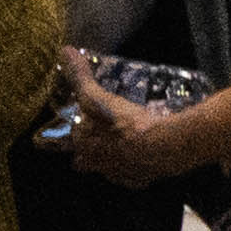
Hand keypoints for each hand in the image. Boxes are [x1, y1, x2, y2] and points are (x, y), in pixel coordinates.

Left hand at [61, 54, 230, 189]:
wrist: (167, 146)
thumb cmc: (128, 124)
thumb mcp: (100, 99)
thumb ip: (81, 78)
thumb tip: (64, 50)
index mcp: (86, 146)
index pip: (73, 139)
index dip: (80, 131)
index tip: (86, 125)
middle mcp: (98, 165)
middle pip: (86, 161)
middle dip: (91, 153)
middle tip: (106, 136)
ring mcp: (121, 175)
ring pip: (110, 169)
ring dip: (115, 160)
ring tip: (130, 145)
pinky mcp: (142, 180)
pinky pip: (135, 175)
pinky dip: (139, 167)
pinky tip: (148, 156)